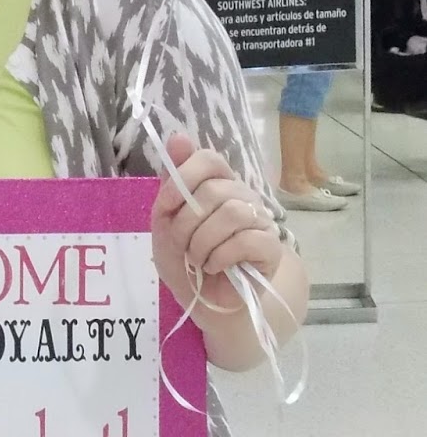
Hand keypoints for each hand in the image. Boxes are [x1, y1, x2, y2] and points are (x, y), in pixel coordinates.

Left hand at [151, 133, 282, 314]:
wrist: (205, 299)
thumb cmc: (185, 257)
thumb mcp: (166, 221)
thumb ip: (171, 182)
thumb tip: (177, 136)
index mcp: (216, 185)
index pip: (209, 159)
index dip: (185, 178)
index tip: (166, 205)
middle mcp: (242, 196)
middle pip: (215, 190)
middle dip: (186, 223)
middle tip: (182, 244)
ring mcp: (260, 220)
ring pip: (232, 214)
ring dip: (202, 242)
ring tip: (197, 259)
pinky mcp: (271, 248)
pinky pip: (246, 240)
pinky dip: (220, 257)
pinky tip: (214, 266)